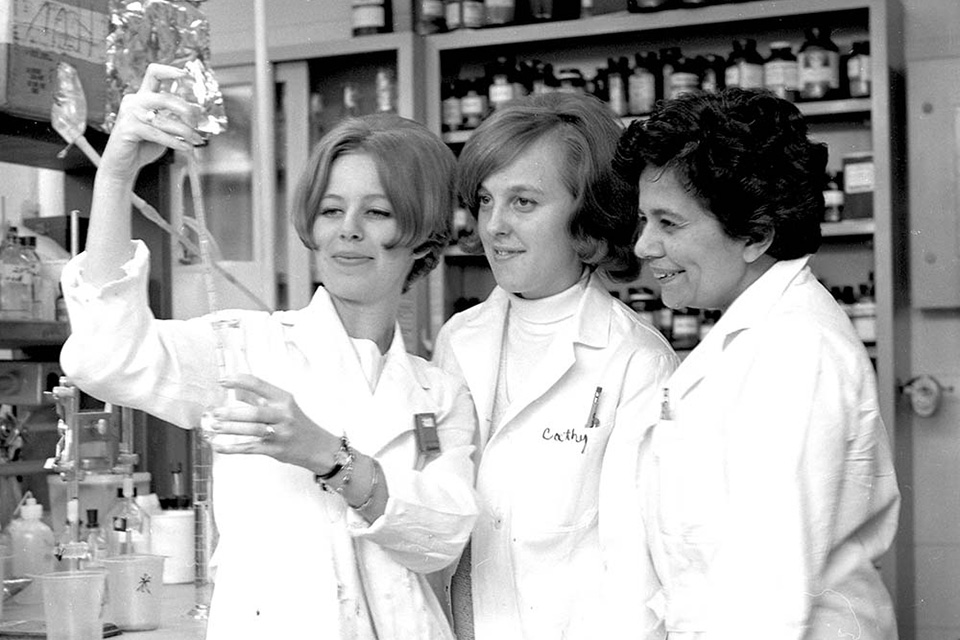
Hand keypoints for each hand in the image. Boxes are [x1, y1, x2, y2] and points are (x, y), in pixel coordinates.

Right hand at [100, 63, 206, 182]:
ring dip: (185, 132)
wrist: (122, 166)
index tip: (187, 76)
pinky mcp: (128, 129)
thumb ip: (174, 117)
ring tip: (197, 140)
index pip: (154, 73)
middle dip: (186, 110)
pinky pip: (157, 134)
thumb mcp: (163, 128)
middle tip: (197, 123)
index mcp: (142, 97)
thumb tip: (198, 111)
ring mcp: (129, 114)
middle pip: (165, 97)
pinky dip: (175, 142)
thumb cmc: (143, 146)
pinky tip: (186, 148)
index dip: (170, 71)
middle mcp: (134, 101)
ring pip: (164, 119)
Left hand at [206, 374, 341, 472]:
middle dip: (232, 413)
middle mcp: (283, 415)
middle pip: (255, 412)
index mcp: (284, 399)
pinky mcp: (276, 450)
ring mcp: (281, 433)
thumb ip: (260, 399)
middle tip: (216, 412)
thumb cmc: (298, 425)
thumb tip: (237, 391)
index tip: (222, 381)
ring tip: (215, 427)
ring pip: (252, 430)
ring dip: (231, 429)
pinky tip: (219, 447)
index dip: (238, 381)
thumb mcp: (283, 407)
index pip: (259, 385)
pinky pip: (250, 448)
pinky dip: (233, 448)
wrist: (318, 447)